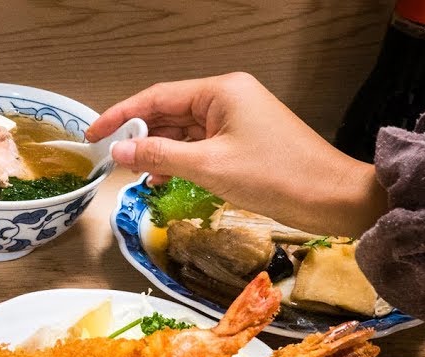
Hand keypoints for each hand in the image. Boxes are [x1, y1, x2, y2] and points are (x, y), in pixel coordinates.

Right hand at [86, 73, 386, 237]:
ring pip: (182, 132)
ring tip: (134, 175)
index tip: (92, 134)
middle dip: (139, 136)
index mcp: (221, 91)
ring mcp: (236, 119)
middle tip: (109, 161)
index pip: (157, 97)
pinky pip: (199, 146)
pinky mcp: (243, 141)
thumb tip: (118, 153)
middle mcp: (227, 98)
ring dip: (158, 152)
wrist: (332, 198)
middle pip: (168, 112)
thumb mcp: (208, 167)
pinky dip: (178, 161)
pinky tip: (162, 180)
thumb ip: (159, 157)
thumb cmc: (276, 176)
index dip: (120, 116)